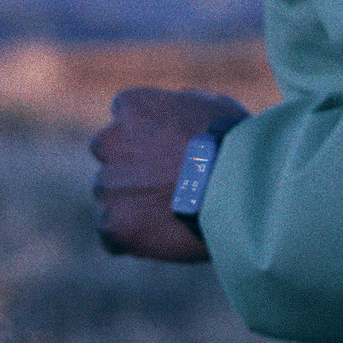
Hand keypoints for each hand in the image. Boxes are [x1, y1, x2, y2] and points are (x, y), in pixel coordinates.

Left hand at [89, 86, 246, 262]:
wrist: (234, 187)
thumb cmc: (232, 144)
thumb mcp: (210, 105)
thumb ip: (180, 107)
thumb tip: (176, 110)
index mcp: (131, 106)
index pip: (126, 117)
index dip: (149, 136)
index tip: (170, 150)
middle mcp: (109, 141)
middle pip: (113, 157)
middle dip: (133, 168)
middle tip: (168, 183)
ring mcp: (108, 185)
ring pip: (112, 196)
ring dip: (132, 202)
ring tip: (172, 213)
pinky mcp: (113, 224)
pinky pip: (112, 234)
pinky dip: (131, 236)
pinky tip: (162, 236)